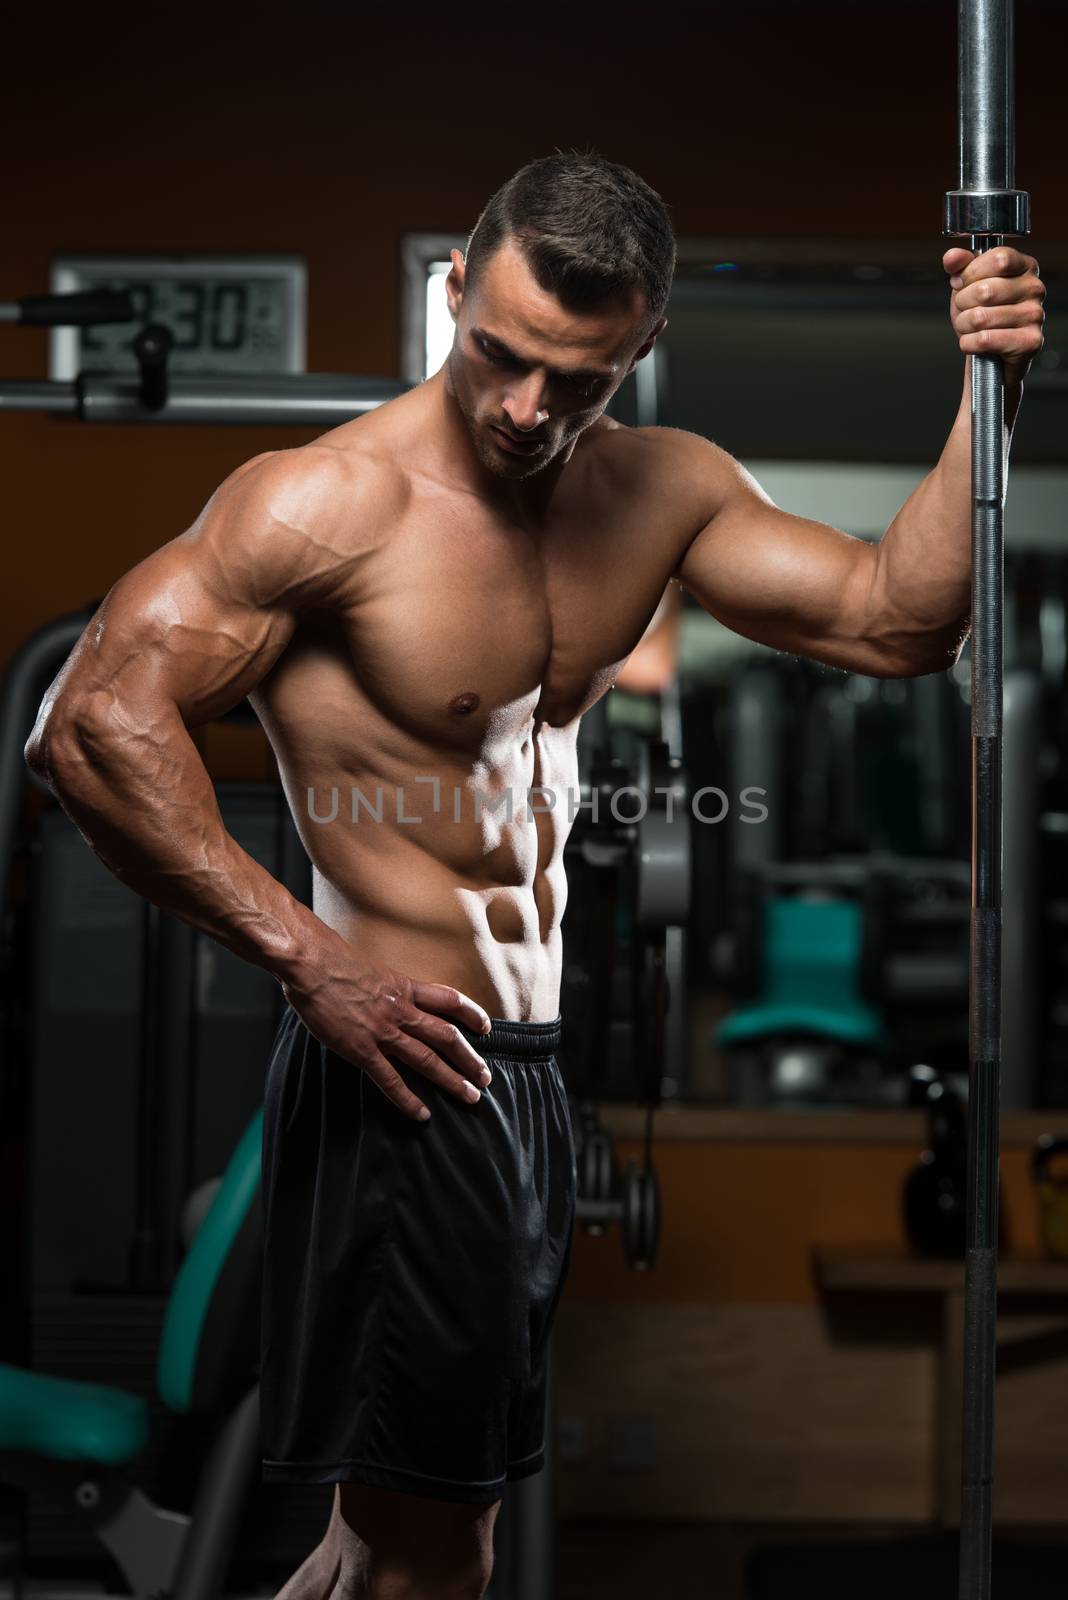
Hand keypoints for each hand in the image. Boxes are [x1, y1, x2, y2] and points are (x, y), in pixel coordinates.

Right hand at [282, 953, 493, 1121]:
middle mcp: (401, 1010)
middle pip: (447, 1036)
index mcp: (404, 988)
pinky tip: (422, 1114)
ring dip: (452, 1080)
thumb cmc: (334, 961)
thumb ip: (385, 987)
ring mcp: (383, 1031)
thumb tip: (387, 993)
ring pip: (427, 1060)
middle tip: (485, 1077)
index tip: (486, 1028)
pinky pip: (390, 1079)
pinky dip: (408, 1099)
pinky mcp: (361, 1050)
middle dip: (469, 1059)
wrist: (311, 964)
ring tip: (470, 1097)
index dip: (472, 1014)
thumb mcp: (372, 969)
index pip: (449, 1000)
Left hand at [943, 244, 1044, 387]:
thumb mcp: (967, 286)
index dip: (970, 273)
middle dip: (962, 304)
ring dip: (964, 326)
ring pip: (981, 317)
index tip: (962, 283)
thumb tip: (952, 257)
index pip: (997, 259)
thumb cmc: (982, 315)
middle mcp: (1035, 288)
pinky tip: (974, 343)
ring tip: (971, 328)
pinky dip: (969, 343)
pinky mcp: (1030, 342)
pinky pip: (985, 339)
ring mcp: (1035, 315)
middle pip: (985, 290)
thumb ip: (961, 267)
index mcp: (1025, 267)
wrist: (990, 354)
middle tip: (965, 311)